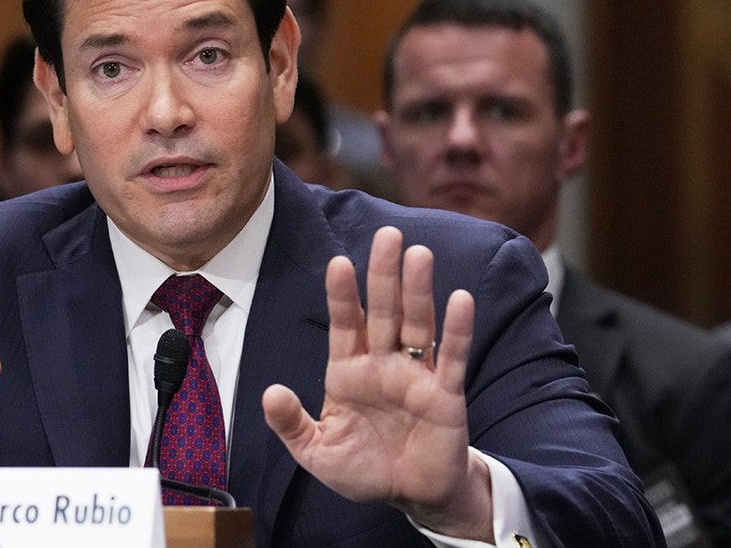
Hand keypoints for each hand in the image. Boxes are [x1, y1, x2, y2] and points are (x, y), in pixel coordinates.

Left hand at [261, 226, 491, 540]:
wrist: (411, 496)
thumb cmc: (363, 469)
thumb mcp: (317, 452)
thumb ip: (292, 424)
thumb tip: (270, 393)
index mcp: (348, 372)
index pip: (344, 324)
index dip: (341, 295)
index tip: (338, 262)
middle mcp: (382, 363)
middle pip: (382, 311)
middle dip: (383, 274)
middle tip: (387, 234)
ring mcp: (415, 375)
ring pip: (417, 324)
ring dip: (418, 290)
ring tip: (419, 255)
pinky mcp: (446, 394)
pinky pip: (452, 357)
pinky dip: (457, 330)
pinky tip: (461, 299)